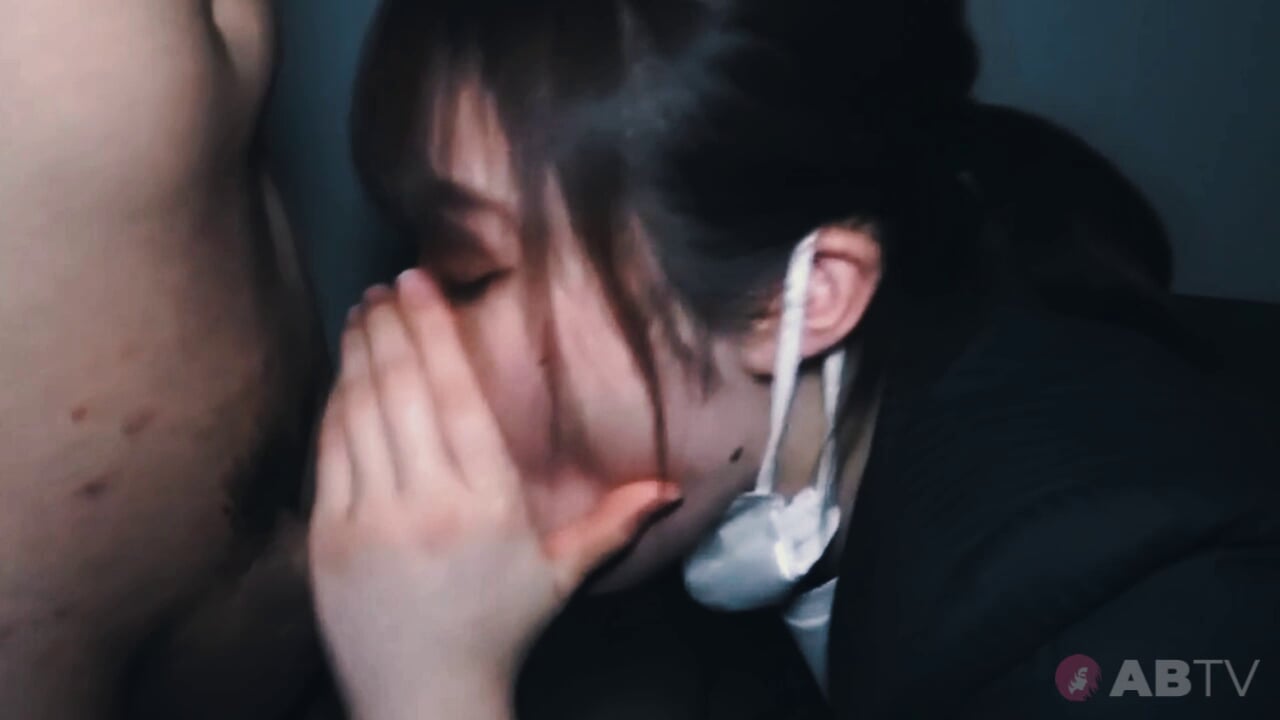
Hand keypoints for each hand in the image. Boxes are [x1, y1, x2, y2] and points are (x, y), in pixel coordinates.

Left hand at [309, 269, 679, 719]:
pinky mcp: (328, 536)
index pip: (455, 396)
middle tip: (386, 287)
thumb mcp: (560, 575)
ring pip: (359, 411)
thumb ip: (612, 524)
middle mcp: (427, 502)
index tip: (418, 283)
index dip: (434, 332)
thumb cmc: (498, 630)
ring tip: (363, 314)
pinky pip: (328, 451)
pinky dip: (335, 404)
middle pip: (402, 390)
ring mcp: (370, 518)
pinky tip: (343, 375)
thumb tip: (672, 488)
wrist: (424, 697)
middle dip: (391, 327)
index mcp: (487, 502)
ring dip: (358, 354)